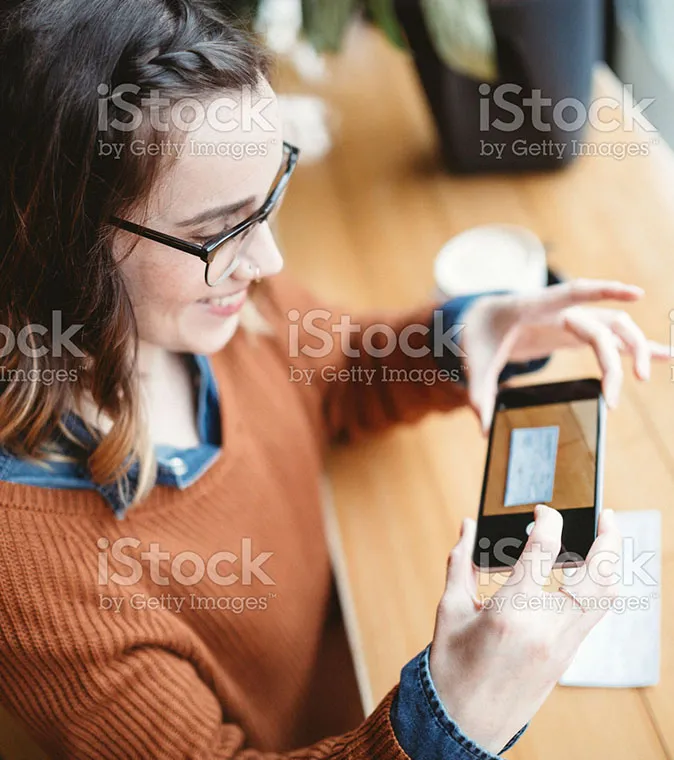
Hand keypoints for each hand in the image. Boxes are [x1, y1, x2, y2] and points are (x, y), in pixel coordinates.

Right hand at [429, 506, 620, 754]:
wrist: (464, 725)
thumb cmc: (451, 668)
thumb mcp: (449, 610)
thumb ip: (461, 563)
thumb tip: (467, 526)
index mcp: (510, 612)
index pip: (544, 551)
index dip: (547, 520)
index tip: (542, 510)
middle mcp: (545, 628)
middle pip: (598, 576)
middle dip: (609, 539)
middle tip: (606, 515)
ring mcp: (562, 647)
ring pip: (605, 599)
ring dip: (612, 566)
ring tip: (605, 541)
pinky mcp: (566, 658)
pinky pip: (593, 617)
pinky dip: (597, 589)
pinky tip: (585, 576)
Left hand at [460, 279, 669, 431]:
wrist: (483, 318)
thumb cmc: (480, 333)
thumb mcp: (472, 359)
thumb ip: (478, 391)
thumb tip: (482, 428)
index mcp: (535, 307)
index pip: (574, 294)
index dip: (605, 292)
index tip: (636, 293)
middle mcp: (561, 310)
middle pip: (602, 326)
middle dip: (614, 359)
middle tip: (614, 397)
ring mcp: (573, 320)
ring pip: (616, 328)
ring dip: (635, 350)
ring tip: (643, 378)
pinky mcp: (578, 333)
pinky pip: (614, 339)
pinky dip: (637, 348)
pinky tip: (665, 356)